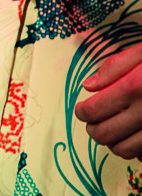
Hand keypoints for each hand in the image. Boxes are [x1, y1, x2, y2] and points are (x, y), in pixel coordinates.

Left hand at [77, 41, 141, 158]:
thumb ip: (114, 66)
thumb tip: (88, 86)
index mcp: (134, 87)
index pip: (93, 110)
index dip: (82, 112)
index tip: (82, 109)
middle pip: (104, 134)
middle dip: (93, 129)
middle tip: (93, 122)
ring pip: (124, 150)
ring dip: (112, 142)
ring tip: (113, 129)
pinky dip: (136, 150)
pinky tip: (136, 135)